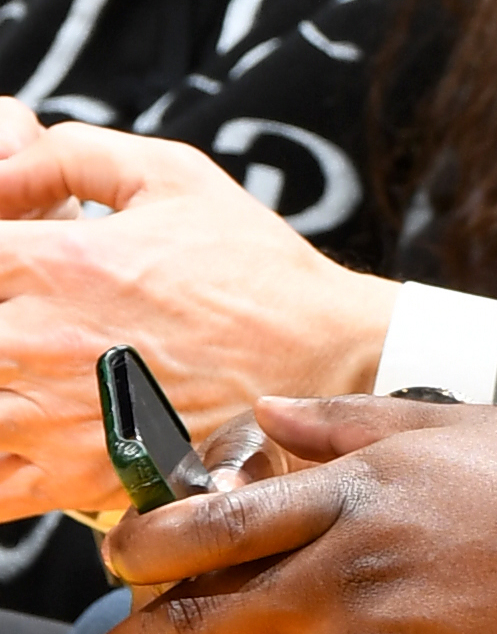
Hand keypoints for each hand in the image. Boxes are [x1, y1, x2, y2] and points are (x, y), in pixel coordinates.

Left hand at [0, 127, 396, 516]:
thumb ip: (67, 154)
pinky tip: (19, 431)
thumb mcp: (171, 174)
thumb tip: (0, 174)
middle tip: (25, 320)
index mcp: (57, 260)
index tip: (14, 265)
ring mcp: (52, 417)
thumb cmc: (254, 269)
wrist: (328, 358)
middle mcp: (39, 340)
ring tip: (26, 371)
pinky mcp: (76, 479)